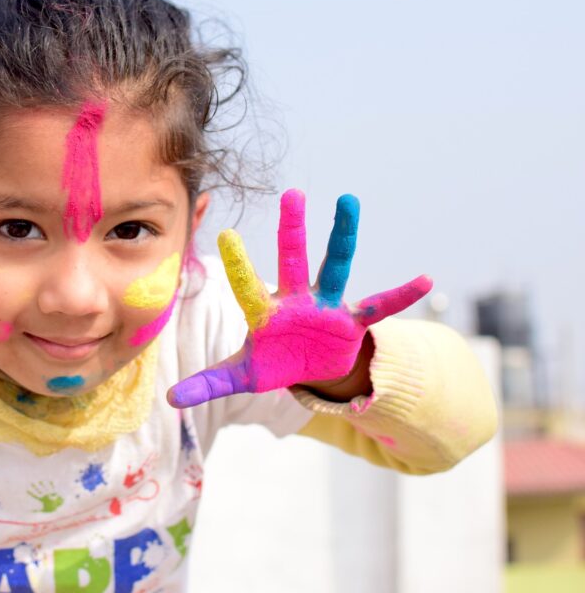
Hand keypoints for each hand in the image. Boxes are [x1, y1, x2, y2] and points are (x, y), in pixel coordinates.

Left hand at [167, 189, 430, 407]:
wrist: (311, 369)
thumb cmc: (273, 362)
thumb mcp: (242, 376)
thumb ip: (208, 383)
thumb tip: (169, 400)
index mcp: (265, 312)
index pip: (248, 286)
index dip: (239, 265)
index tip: (226, 234)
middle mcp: (296, 300)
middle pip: (292, 260)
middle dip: (292, 230)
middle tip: (291, 193)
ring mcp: (327, 306)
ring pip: (336, 266)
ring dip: (343, 237)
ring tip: (349, 201)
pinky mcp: (352, 321)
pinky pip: (379, 306)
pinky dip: (401, 296)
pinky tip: (425, 280)